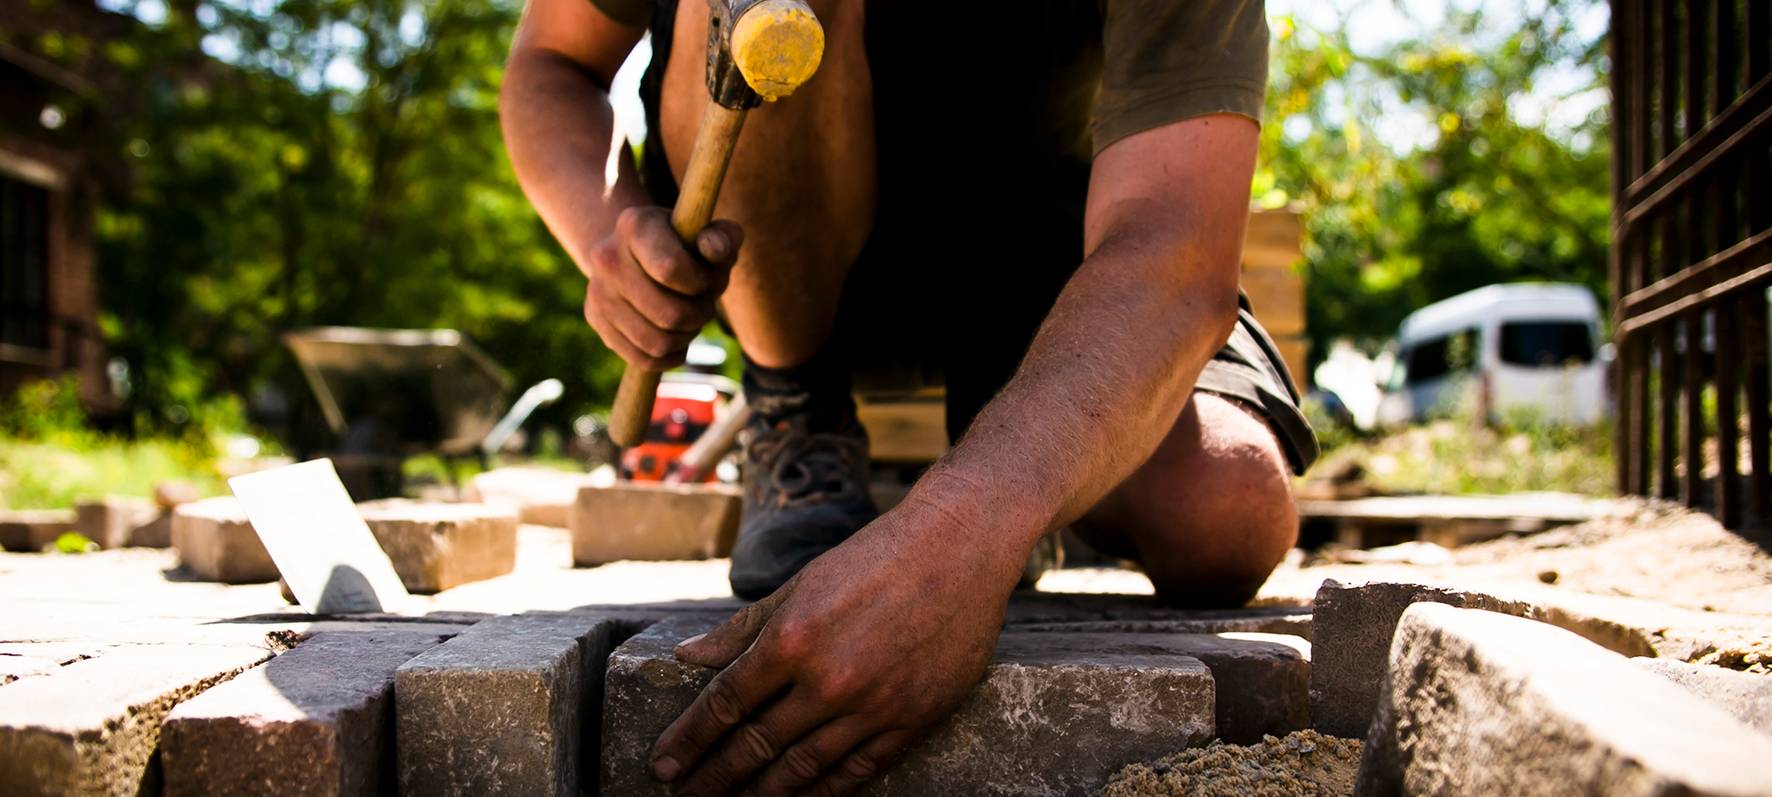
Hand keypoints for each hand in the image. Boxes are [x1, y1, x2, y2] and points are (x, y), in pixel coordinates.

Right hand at [581, 206, 742, 369]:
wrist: (641, 253)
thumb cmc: (688, 246)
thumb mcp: (712, 235)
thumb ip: (724, 238)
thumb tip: (713, 249)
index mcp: (635, 225)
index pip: (670, 270)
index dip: (700, 284)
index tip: (706, 279)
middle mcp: (607, 257)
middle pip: (668, 314)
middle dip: (699, 315)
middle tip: (704, 304)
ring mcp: (597, 291)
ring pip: (657, 343)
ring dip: (686, 337)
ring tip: (691, 319)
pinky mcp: (595, 319)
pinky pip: (643, 359)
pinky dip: (670, 355)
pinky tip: (677, 337)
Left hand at [649, 492, 1030, 795]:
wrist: (960, 548)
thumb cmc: (875, 558)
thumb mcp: (801, 584)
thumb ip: (743, 629)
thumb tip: (689, 658)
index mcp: (793, 639)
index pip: (724, 705)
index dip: (688, 740)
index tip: (663, 766)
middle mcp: (829, 679)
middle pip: (757, 746)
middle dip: (715, 778)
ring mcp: (875, 705)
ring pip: (805, 769)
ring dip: (764, 795)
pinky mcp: (915, 720)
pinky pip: (859, 772)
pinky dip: (824, 792)